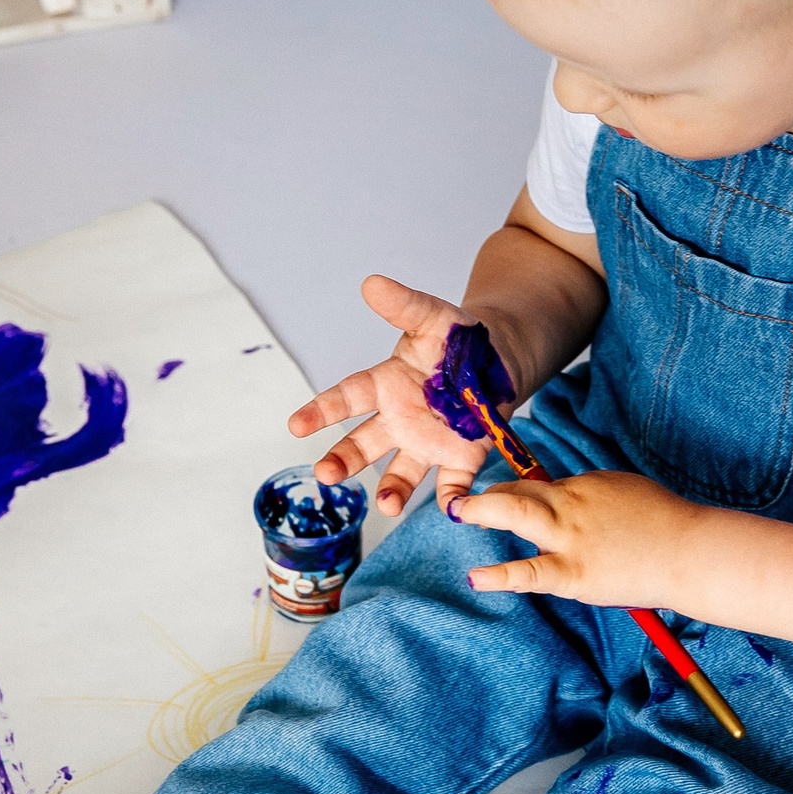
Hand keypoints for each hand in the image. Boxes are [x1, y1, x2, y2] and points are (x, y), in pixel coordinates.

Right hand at [290, 275, 498, 515]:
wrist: (496, 360)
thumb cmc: (455, 339)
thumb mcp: (431, 317)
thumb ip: (403, 306)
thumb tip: (371, 283)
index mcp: (386, 385)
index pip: (348, 398)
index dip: (322, 411)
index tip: (296, 425)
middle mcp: (399, 421)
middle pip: (364, 443)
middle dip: (343, 460)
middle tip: (325, 475)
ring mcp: (427, 443)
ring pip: (401, 472)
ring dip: (392, 491)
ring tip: (386, 506)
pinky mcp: (459, 459)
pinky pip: (451, 485)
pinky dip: (452, 499)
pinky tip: (453, 510)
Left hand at [456, 471, 706, 606]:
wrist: (690, 551)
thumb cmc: (669, 525)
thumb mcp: (629, 494)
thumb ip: (598, 499)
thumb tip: (579, 506)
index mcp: (585, 486)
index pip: (543, 489)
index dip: (527, 500)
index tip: (517, 509)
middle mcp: (571, 505)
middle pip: (518, 490)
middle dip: (490, 495)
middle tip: (467, 501)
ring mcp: (569, 538)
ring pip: (514, 512)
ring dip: (481, 509)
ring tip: (458, 511)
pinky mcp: (573, 573)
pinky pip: (528, 573)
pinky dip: (498, 576)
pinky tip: (476, 578)